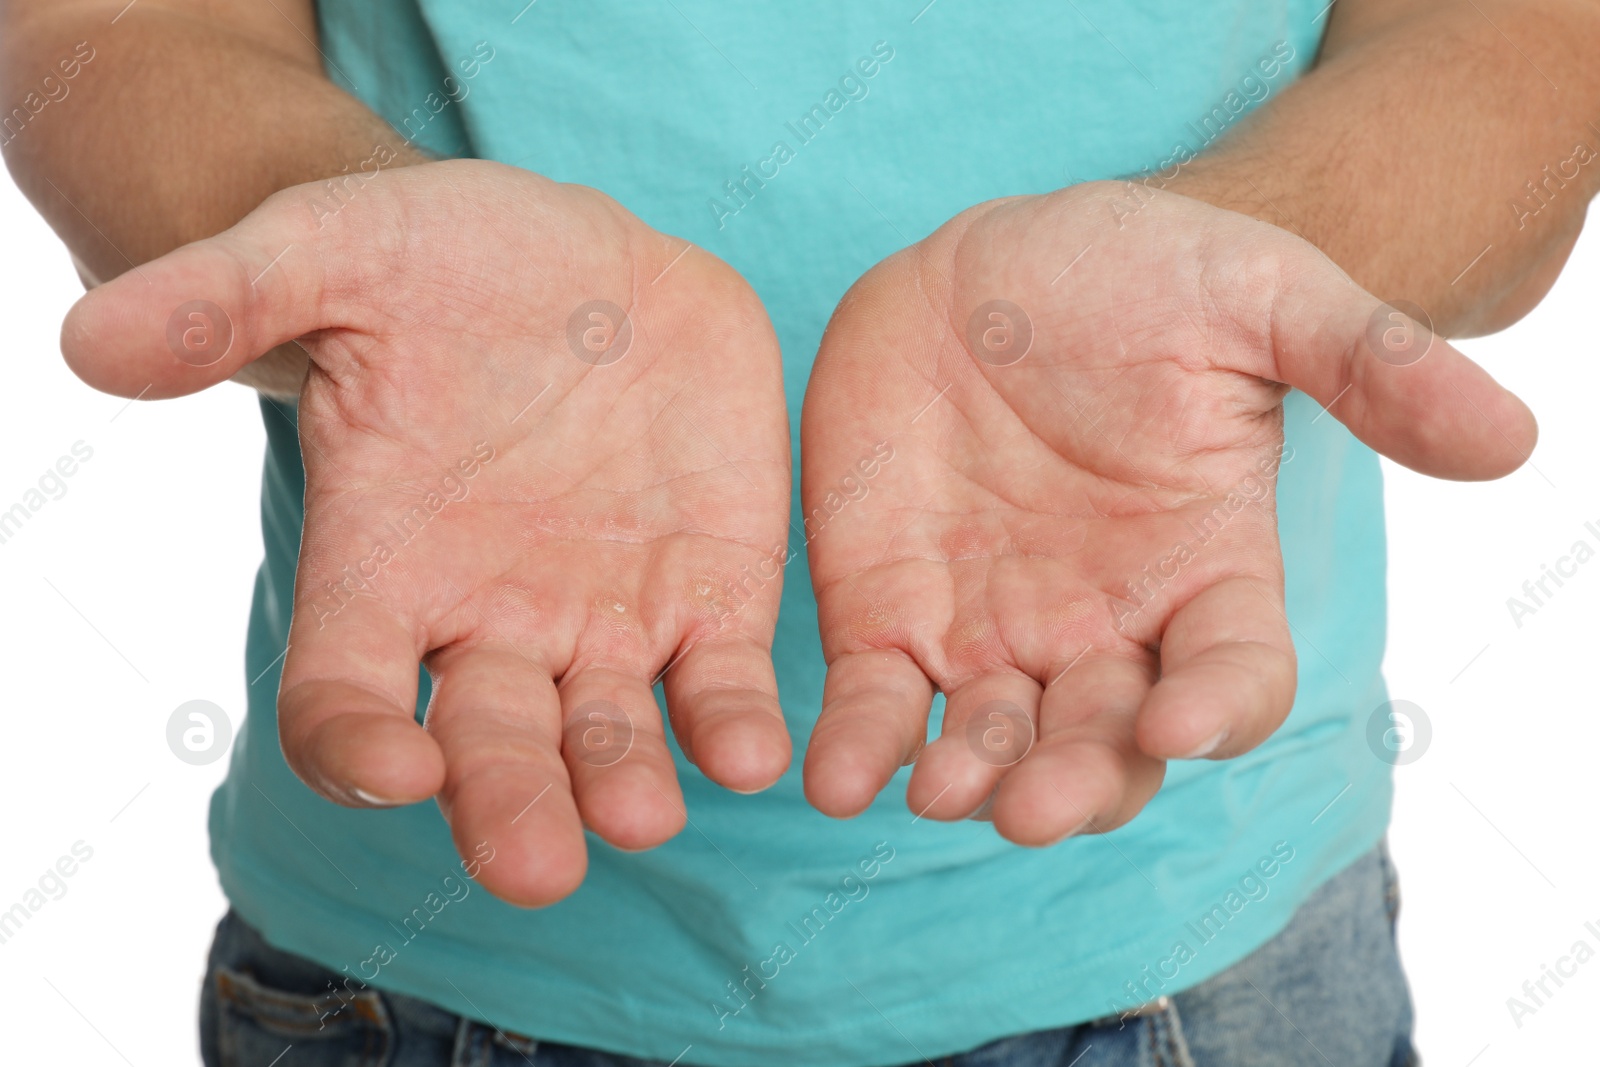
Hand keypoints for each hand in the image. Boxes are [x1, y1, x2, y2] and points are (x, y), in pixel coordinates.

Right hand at [62, 160, 792, 904]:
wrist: (572, 257)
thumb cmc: (430, 263)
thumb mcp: (324, 252)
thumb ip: (222, 298)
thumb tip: (89, 342)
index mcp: (383, 571)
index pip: (343, 698)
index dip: (356, 744)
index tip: (390, 766)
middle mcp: (490, 622)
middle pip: (488, 749)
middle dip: (508, 806)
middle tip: (535, 865)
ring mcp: (607, 618)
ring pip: (609, 736)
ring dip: (625, 783)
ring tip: (647, 814)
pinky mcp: (711, 592)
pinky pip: (722, 681)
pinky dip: (737, 723)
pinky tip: (763, 751)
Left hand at [800, 183, 1533, 842]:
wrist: (997, 260)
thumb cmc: (1145, 277)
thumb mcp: (1265, 296)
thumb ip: (1371, 362)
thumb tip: (1512, 437)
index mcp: (1204, 574)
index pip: (1233, 674)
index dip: (1217, 707)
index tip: (1183, 719)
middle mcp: (1104, 628)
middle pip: (1106, 743)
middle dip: (1076, 779)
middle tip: (1034, 803)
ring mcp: (993, 632)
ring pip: (990, 741)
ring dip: (966, 779)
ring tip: (935, 790)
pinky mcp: (891, 613)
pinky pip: (876, 700)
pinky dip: (858, 745)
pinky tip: (830, 777)